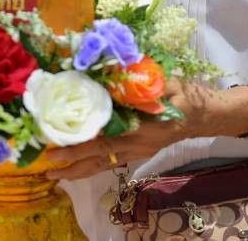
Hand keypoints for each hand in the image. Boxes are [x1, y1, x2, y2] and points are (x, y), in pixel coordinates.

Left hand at [44, 81, 211, 181]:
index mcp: (142, 130)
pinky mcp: (137, 153)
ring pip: (103, 165)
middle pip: (100, 160)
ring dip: (79, 171)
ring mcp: (137, 153)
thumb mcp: (164, 84)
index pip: (105, 142)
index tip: (57, 150)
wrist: (202, 116)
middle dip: (72, 166)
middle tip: (46, 171)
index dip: (80, 147)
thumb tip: (110, 72)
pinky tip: (77, 168)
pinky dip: (92, 165)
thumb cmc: (183, 95)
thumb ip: (139, 83)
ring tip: (55, 176)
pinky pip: (110, 163)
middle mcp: (137, 146)